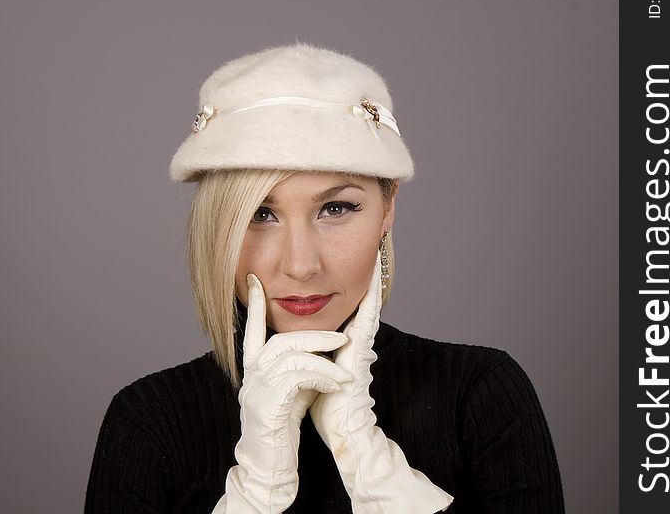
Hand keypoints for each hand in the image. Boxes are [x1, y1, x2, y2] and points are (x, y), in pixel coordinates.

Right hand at [213, 273, 352, 512]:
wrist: (268, 463)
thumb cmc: (281, 427)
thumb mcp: (291, 389)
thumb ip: (299, 366)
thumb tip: (322, 349)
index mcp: (254, 367)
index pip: (251, 328)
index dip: (254, 304)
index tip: (255, 280)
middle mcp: (251, 374)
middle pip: (281, 338)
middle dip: (314, 334)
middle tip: (342, 336)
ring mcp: (257, 387)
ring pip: (291, 354)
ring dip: (324, 355)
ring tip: (347, 363)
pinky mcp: (269, 402)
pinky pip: (298, 376)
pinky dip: (322, 376)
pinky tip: (337, 384)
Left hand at [309, 254, 453, 512]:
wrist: (343, 431)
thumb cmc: (325, 407)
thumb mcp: (311, 372)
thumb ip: (307, 354)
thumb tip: (292, 343)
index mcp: (339, 342)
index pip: (342, 303)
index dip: (342, 278)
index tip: (337, 254)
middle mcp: (352, 338)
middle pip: (356, 295)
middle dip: (361, 268)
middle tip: (370, 238)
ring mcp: (360, 342)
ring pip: (365, 299)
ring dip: (370, 272)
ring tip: (377, 243)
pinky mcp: (362, 349)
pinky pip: (367, 316)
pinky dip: (371, 294)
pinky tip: (373, 273)